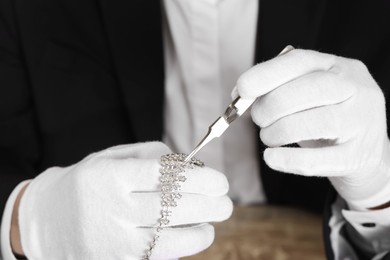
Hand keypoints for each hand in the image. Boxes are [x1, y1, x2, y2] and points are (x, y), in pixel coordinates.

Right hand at [16, 142, 231, 258]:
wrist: (47, 219)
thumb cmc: (89, 182)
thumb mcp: (112, 157)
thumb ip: (152, 155)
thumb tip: (192, 166)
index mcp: (111, 175)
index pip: (164, 176)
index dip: (200, 179)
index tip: (220, 181)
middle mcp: (111, 208)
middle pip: (172, 207)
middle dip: (209, 205)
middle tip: (226, 202)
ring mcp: (112, 239)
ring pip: (168, 238)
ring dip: (201, 231)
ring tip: (214, 220)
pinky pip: (157, 257)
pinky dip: (184, 247)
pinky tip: (198, 236)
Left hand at [236, 49, 389, 209]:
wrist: (366, 153)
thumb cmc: (327, 118)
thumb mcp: (308, 96)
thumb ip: (276, 89)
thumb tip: (239, 95)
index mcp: (339, 67)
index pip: (300, 61)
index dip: (266, 74)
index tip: (242, 89)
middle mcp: (356, 89)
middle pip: (305, 91)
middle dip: (269, 107)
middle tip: (258, 120)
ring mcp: (361, 123)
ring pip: (310, 123)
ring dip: (276, 132)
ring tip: (268, 137)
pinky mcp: (357, 157)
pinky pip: (317, 160)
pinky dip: (287, 160)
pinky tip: (271, 158)